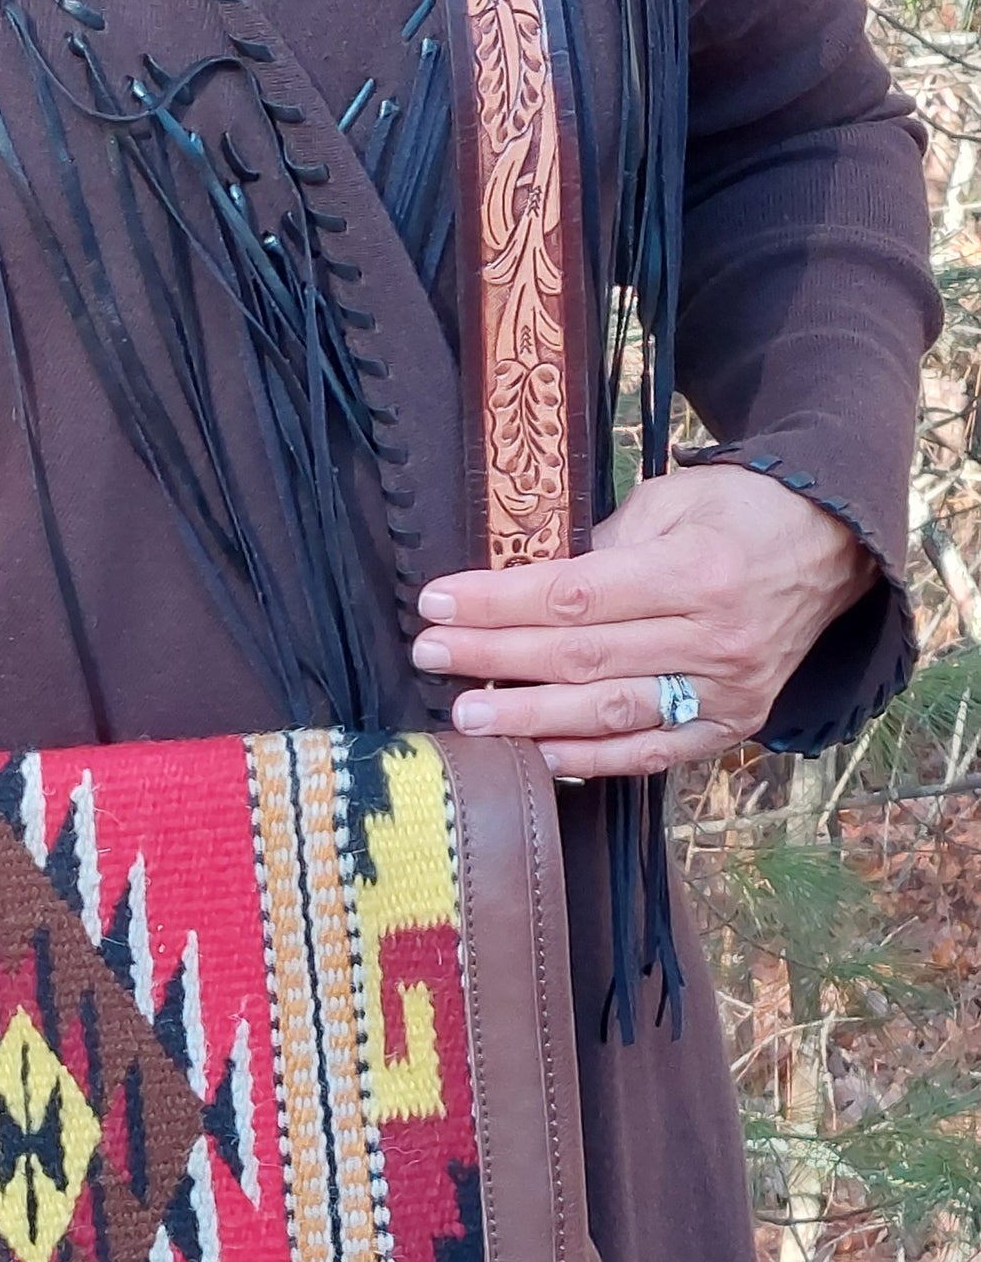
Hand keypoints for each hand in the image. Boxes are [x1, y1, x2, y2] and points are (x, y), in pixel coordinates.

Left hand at [410, 464, 878, 778]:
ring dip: (527, 718)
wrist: (832, 548)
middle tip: (429, 656)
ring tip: (467, 714)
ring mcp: (724, 691)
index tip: (436, 603)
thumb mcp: (671, 501)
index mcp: (697, 571)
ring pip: (606, 713)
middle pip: (580, 656)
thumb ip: (599, 545)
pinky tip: (534, 755)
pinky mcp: (729, 726)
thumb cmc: (738, 513)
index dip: (497, 603)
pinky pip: (647, 754)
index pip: (574, 595)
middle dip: (494, 656)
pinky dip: (588, 760)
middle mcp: (713, 639)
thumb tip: (518, 582)